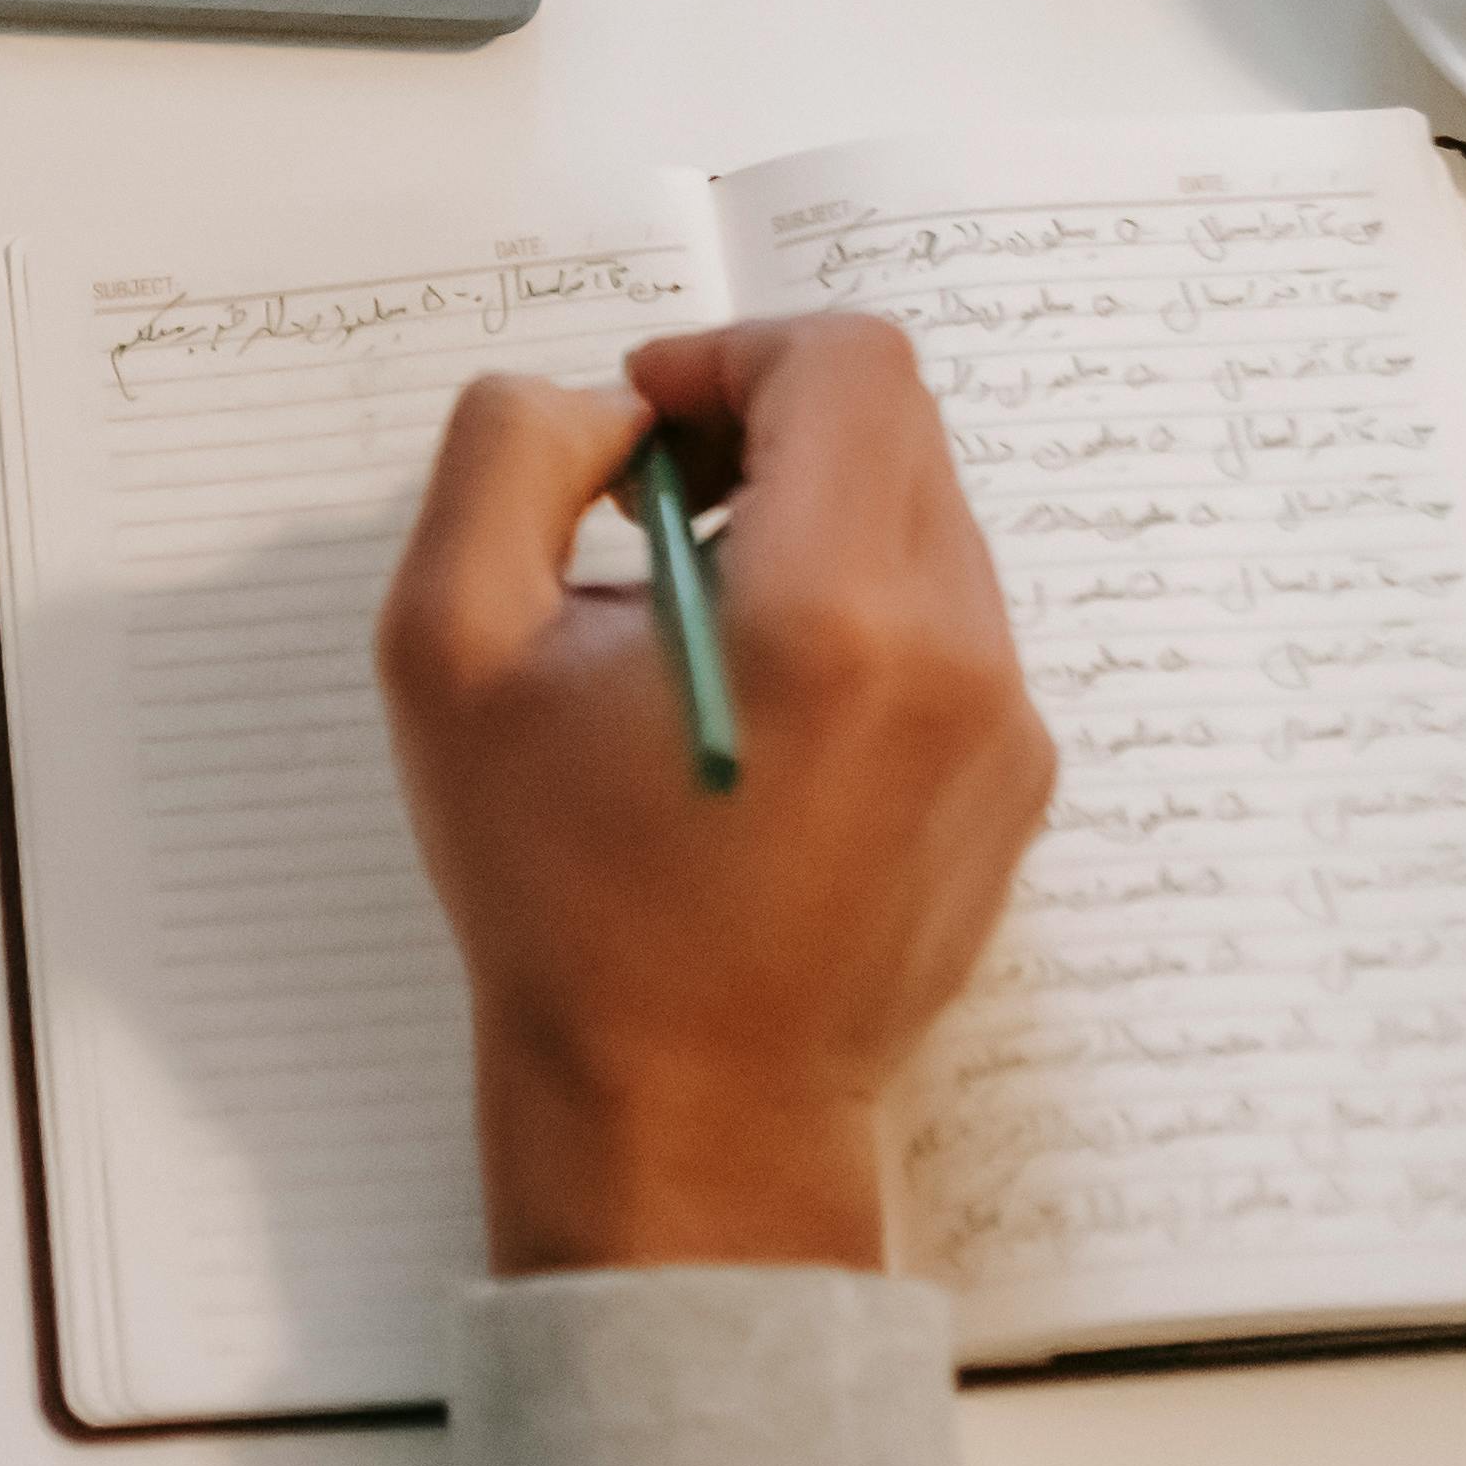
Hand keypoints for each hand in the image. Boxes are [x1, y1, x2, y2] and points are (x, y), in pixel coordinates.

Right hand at [372, 322, 1056, 1274]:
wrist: (690, 1113)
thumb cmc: (562, 901)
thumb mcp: (448, 654)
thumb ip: (503, 462)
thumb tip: (599, 407)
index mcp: (827, 611)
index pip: (845, 363)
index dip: (729, 353)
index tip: (644, 430)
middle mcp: (953, 652)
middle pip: (894, 425)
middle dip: (765, 426)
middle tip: (652, 514)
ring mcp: (1004, 724)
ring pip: (925, 516)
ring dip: (811, 518)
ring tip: (695, 629)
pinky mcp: (1017, 780)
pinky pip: (949, 619)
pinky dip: (856, 610)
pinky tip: (759, 711)